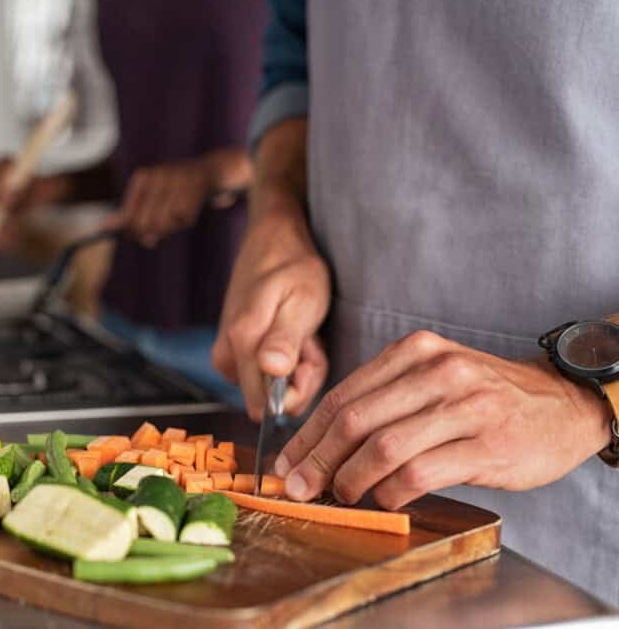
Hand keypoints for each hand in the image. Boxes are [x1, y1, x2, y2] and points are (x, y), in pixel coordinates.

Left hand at [112, 149, 250, 246]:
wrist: (214, 169)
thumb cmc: (178, 189)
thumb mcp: (153, 197)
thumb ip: (130, 214)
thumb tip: (102, 228)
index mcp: (143, 177)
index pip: (129, 215)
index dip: (133, 231)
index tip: (139, 238)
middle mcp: (157, 175)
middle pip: (147, 223)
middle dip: (152, 234)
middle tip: (159, 234)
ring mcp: (177, 179)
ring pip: (166, 222)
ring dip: (172, 228)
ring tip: (178, 219)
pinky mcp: (195, 185)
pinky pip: (185, 218)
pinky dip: (187, 222)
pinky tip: (191, 213)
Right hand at [211, 213, 330, 421]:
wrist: (272, 241)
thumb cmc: (294, 267)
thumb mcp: (302, 299)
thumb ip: (286, 338)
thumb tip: (272, 370)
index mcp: (242, 343)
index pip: (265, 408)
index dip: (297, 391)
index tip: (310, 354)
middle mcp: (226, 355)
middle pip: (268, 400)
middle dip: (298, 377)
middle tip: (309, 338)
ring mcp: (226, 354)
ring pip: (267, 388)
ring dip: (295, 367)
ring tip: (303, 331)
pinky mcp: (231, 352)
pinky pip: (262, 374)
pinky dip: (285, 359)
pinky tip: (292, 333)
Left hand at [274, 330, 613, 509]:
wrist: (563, 404)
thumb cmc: (484, 397)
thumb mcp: (432, 376)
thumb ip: (383, 398)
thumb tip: (320, 443)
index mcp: (414, 352)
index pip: (343, 396)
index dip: (307, 434)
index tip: (287, 462)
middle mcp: (438, 372)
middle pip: (355, 421)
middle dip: (318, 460)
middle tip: (300, 486)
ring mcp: (465, 408)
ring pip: (384, 448)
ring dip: (351, 479)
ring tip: (343, 494)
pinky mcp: (488, 446)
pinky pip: (420, 473)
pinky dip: (392, 491)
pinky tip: (385, 498)